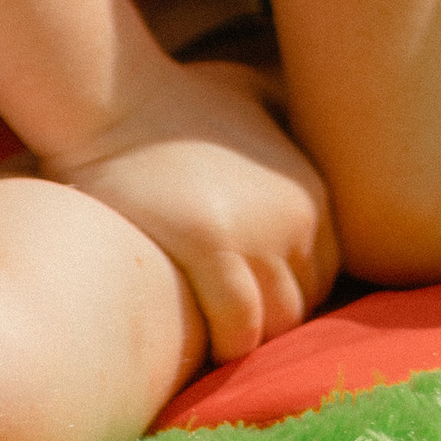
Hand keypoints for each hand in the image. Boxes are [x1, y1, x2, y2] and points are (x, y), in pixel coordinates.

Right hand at [43, 55, 339, 362]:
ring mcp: (259, 230)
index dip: (280, 294)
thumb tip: (305, 127)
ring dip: (242, 337)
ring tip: (202, 323)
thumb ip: (286, 122)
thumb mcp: (254, 98)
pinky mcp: (211, 244)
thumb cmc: (179, 106)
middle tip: (215, 314)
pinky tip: (195, 334)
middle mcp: (297, 213)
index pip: (322, 280)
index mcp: (310, 191)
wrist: (117, 101)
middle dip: (261, 321)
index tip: (239, 291)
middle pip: (299, 308)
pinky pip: (239, 329)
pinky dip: (223, 343)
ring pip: (274, 327)